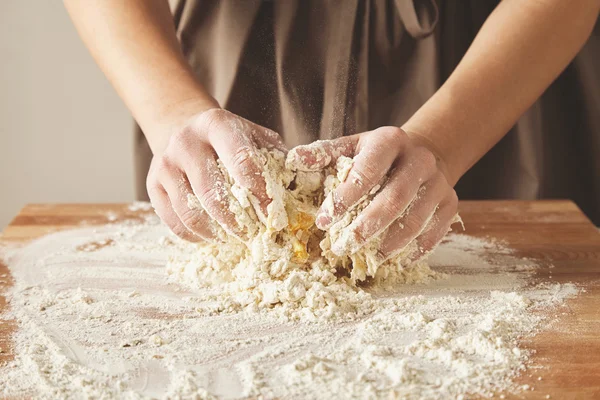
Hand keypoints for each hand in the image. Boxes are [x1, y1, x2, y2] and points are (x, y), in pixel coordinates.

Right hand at [146, 108, 286, 241]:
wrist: (181, 126)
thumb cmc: (228, 138)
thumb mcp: (254, 136)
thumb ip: (275, 157)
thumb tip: (302, 186)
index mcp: (217, 125)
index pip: (241, 160)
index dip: (260, 192)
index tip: (274, 215)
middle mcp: (186, 142)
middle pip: (212, 192)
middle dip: (237, 221)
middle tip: (254, 235)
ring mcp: (165, 164)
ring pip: (190, 212)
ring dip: (216, 233)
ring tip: (234, 238)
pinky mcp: (152, 184)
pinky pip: (173, 221)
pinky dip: (196, 236)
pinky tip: (213, 237)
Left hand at [288, 127, 458, 260]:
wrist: (425, 150)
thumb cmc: (379, 154)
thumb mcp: (353, 145)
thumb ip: (325, 154)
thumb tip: (295, 160)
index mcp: (390, 141)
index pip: (367, 171)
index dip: (345, 198)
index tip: (323, 222)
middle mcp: (419, 160)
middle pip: (394, 199)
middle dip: (367, 227)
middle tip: (343, 247)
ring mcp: (438, 182)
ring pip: (416, 218)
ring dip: (392, 242)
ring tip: (370, 258)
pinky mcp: (451, 201)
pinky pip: (437, 229)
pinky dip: (419, 248)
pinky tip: (400, 260)